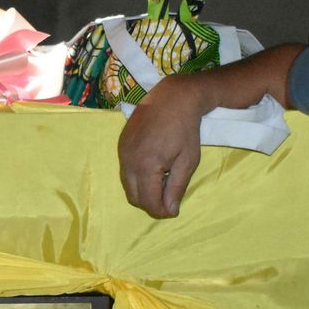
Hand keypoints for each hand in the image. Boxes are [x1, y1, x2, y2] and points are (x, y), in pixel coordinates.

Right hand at [117, 75, 210, 217]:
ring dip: (142, 190)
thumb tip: (170, 211)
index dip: (162, 210)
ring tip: (161, 181)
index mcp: (147, 166)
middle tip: (168, 197)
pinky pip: (124, 171)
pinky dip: (136, 177)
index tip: (174, 209)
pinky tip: (152, 167)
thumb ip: (176, 187)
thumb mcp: (188, 160)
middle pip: (134, 198)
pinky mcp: (120, 145)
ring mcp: (122, 153)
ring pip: (127, 185)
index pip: (148, 202)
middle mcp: (128, 161)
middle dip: (151, 203)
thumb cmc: (185, 129)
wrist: (172, 98)